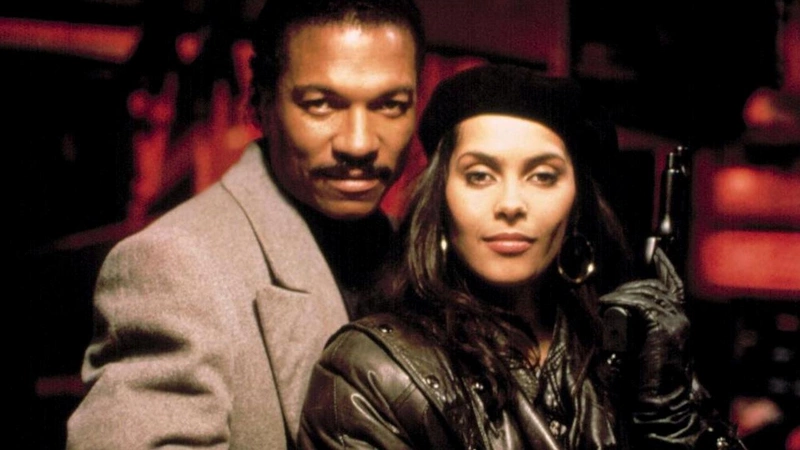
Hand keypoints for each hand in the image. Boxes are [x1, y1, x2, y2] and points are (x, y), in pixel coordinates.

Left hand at [600, 248, 700, 446]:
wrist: (659, 402)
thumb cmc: (647, 379)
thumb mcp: (643, 344)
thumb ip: (638, 324)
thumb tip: (616, 307)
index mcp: (678, 320)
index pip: (672, 284)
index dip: (664, 265)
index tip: (655, 250)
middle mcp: (680, 318)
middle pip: (653, 287)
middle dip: (629, 286)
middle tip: (609, 297)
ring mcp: (674, 322)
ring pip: (645, 293)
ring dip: (621, 295)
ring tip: (605, 305)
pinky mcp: (663, 328)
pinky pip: (639, 304)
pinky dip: (621, 302)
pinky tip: (608, 306)